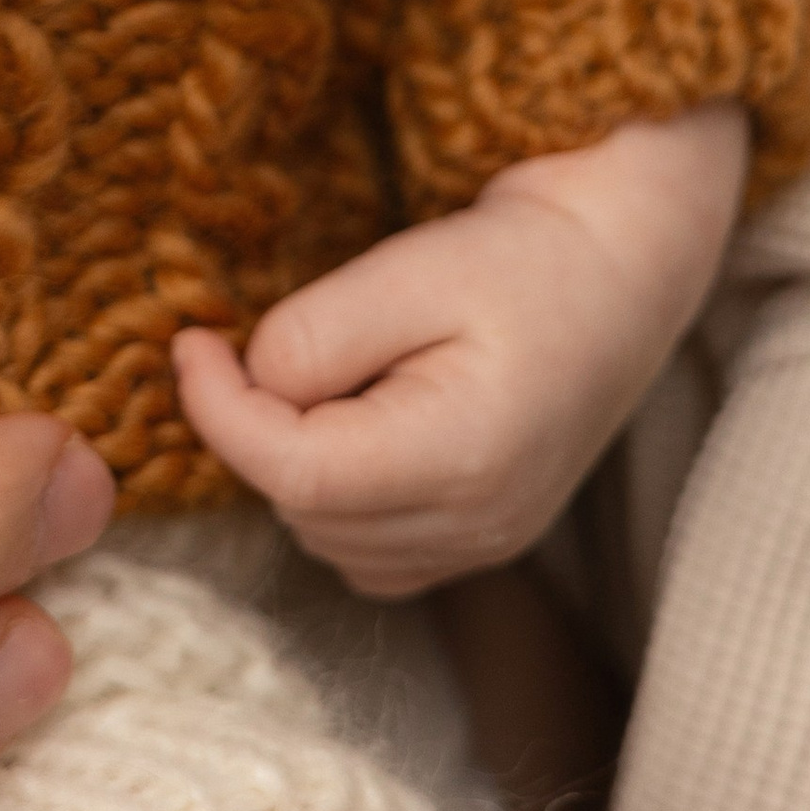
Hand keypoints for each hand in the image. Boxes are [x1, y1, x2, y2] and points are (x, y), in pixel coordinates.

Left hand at [173, 103, 746, 596]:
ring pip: (327, 538)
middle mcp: (474, 526)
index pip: (293, 472)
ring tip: (327, 370)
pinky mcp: (479, 541)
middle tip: (252, 341)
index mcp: (460, 460)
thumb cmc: (524, 259)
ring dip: (293, 461)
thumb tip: (250, 381)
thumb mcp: (413, 270)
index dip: (218, 409)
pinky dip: (334, 497)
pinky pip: (367, 551)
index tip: (191, 340)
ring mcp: (483, 545)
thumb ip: (320, 336)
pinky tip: (354, 421)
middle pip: (305, 509)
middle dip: (255, 428)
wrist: (618, 273)